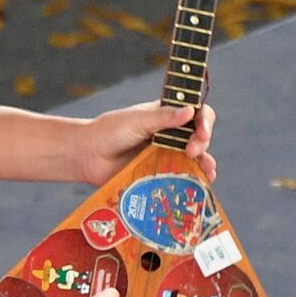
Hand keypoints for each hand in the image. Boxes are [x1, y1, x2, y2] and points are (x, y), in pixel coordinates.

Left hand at [70, 102, 216, 185]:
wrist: (88, 155)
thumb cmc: (109, 131)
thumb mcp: (137, 121)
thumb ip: (163, 118)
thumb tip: (190, 111)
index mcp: (166, 116)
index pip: (196, 113)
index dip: (204, 121)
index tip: (201, 131)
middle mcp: (170, 135)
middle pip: (199, 137)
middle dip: (202, 143)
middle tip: (192, 150)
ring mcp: (166, 155)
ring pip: (196, 159)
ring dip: (206, 163)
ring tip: (207, 171)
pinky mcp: (160, 175)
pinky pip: (182, 178)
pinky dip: (194, 181)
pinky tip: (201, 185)